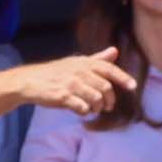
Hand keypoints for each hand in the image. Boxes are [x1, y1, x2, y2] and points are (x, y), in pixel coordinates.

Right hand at [13, 49, 135, 119]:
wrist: (29, 81)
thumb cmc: (54, 73)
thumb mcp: (76, 62)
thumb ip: (96, 59)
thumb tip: (114, 50)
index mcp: (84, 63)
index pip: (109, 69)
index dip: (123, 78)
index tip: (133, 87)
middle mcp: (79, 71)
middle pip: (105, 88)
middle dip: (109, 100)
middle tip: (107, 107)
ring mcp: (71, 84)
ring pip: (95, 99)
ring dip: (97, 108)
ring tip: (94, 110)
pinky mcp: (62, 97)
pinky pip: (82, 107)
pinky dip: (85, 111)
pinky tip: (81, 111)